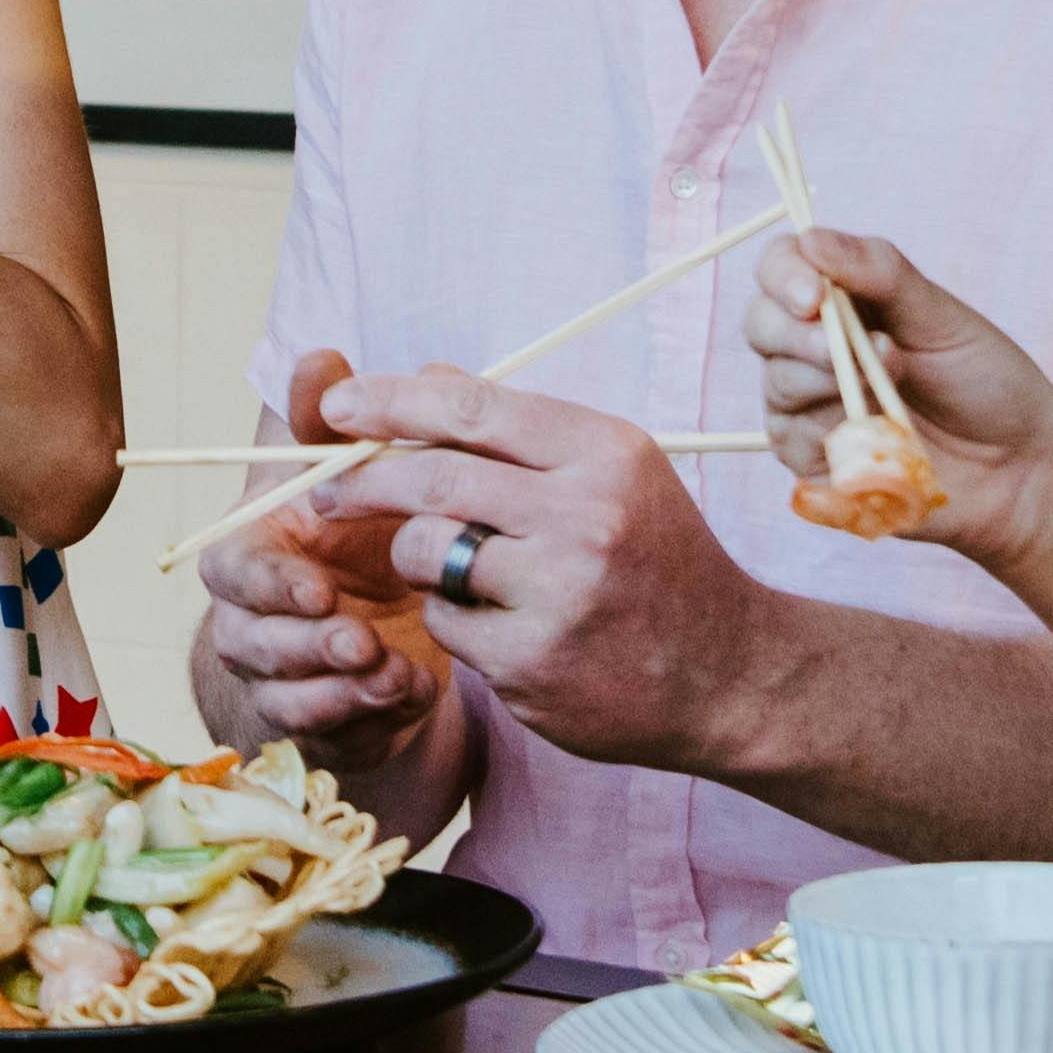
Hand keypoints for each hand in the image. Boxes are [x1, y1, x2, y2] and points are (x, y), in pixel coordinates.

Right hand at [189, 354, 459, 784]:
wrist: (388, 618)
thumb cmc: (362, 532)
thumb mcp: (354, 472)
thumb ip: (334, 420)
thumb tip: (322, 355)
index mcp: (250, 554)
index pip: (230, 571)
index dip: (270, 584)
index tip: (321, 587)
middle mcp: (251, 623)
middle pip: (252, 644)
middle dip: (308, 645)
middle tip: (364, 638)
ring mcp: (283, 683)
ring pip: (290, 698)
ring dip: (343, 687)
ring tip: (395, 668)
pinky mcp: (324, 728)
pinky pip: (336, 736)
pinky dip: (376, 718)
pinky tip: (417, 691)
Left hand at [313, 354, 783, 780]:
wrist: (730, 674)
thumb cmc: (659, 559)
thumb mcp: (613, 473)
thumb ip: (520, 430)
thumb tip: (425, 378)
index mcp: (604, 452)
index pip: (472, 408)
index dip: (390, 401)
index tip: (335, 406)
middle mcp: (586, 516)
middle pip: (434, 477)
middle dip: (361, 482)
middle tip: (322, 493)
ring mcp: (560, 594)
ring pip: (428, 552)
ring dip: (418, 558)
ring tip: (453, 569)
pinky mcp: (532, 663)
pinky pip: (447, 624)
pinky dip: (457, 620)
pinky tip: (504, 626)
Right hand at [742, 221, 1052, 568]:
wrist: (1017, 466)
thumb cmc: (983, 382)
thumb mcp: (941, 316)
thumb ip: (879, 273)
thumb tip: (812, 239)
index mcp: (843, 299)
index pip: (781, 267)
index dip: (784, 275)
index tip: (813, 296)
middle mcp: (813, 345)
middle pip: (761, 323)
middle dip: (797, 334)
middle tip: (842, 351)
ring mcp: (808, 404)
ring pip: (777, 383)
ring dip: (829, 383)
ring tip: (894, 389)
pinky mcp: (812, 458)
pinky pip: (792, 440)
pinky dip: (831, 434)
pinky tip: (878, 435)